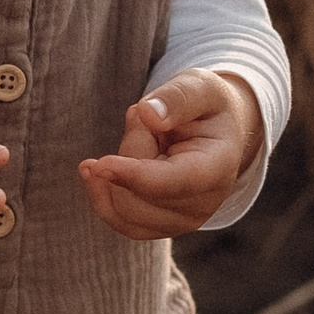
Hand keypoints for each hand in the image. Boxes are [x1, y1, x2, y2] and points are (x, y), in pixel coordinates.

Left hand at [81, 67, 265, 241]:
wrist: (217, 132)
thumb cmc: (206, 106)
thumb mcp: (200, 86)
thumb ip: (178, 97)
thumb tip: (148, 114)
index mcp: (217, 167)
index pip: (172, 182)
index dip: (133, 176)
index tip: (99, 164)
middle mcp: (204, 203)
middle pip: (138, 196)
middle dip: (127, 151)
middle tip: (146, 120)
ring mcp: (184, 221)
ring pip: (123, 210)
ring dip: (117, 170)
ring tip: (141, 137)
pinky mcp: (163, 227)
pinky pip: (120, 221)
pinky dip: (103, 194)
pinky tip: (96, 171)